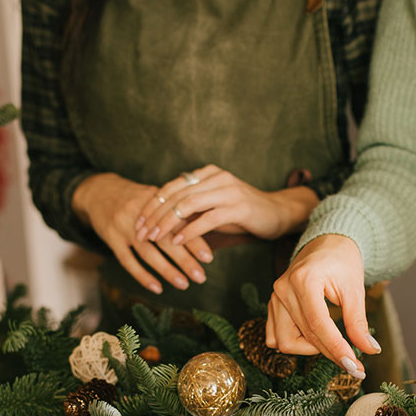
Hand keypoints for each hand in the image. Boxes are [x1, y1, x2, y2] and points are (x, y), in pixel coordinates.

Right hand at [72, 173, 213, 293]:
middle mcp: (141, 214)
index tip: (209, 258)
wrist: (100, 190)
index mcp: (157, 202)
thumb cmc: (137, 198)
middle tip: (201, 277)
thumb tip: (210, 226)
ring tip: (184, 284)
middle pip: (165, 239)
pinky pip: (127, 261)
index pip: (179, 223)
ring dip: (167, 270)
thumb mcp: (157, 197)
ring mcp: (124, 227)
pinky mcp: (111, 238)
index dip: (194, 240)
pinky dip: (142, 275)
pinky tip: (157, 287)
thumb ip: (178, 211)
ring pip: (148, 252)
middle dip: (185, 259)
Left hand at [134, 164, 317, 244]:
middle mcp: (216, 176)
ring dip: (168, 223)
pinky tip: (178, 242)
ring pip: (188, 205)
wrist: (278, 214)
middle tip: (141, 233)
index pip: (172, 186)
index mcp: (207, 173)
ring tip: (155, 239)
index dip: (152, 204)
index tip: (137, 221)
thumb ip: (191, 208)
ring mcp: (228, 190)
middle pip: (176, 195)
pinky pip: (207, 219)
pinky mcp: (239, 207)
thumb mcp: (213, 207)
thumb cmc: (242, 214)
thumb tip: (161, 220)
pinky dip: (190, 231)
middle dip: (155, 215)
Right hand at [266, 234, 379, 379]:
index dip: (336, 349)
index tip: (354, 366)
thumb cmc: (342, 261)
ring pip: (285, 341)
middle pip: (304, 337)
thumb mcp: (355, 289)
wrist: (326, 243)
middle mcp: (283, 289)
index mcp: (304, 280)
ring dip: (309, 350)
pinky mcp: (272, 305)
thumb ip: (358, 322)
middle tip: (354, 365)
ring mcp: (274, 298)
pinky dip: (294, 343)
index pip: (318, 325)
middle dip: (330, 353)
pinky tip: (314, 339)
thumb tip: (369, 350)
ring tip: (333, 344)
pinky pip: (275, 336)